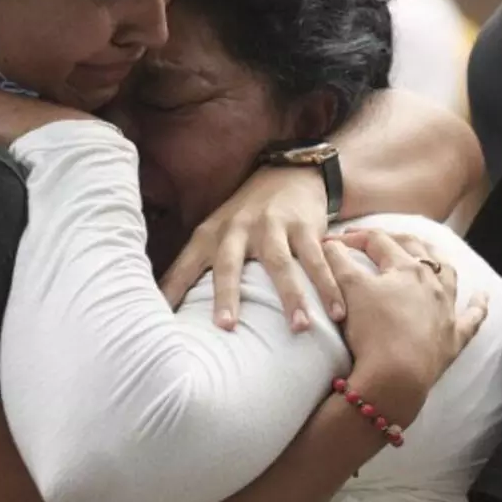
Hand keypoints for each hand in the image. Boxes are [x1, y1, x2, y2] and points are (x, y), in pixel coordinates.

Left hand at [159, 166, 343, 333]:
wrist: (290, 173)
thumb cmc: (246, 218)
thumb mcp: (216, 233)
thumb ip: (195, 267)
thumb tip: (164, 310)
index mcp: (210, 235)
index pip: (185, 266)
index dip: (172, 291)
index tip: (163, 324)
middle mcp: (236, 229)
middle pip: (228, 264)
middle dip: (226, 294)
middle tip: (226, 327)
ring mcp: (271, 226)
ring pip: (279, 263)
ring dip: (291, 297)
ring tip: (299, 328)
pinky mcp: (303, 225)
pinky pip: (316, 260)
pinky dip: (328, 286)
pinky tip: (337, 312)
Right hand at [324, 229, 487, 426]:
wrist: (396, 378)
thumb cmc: (372, 332)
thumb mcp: (348, 290)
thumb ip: (337, 261)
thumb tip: (330, 242)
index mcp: (405, 267)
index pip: (378, 241)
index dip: (355, 237)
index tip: (336, 241)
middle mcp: (432, 282)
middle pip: (416, 250)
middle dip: (395, 240)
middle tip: (376, 240)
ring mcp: (447, 310)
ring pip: (448, 275)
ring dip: (437, 260)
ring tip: (428, 254)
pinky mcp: (455, 337)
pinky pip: (473, 318)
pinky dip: (477, 305)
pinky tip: (481, 296)